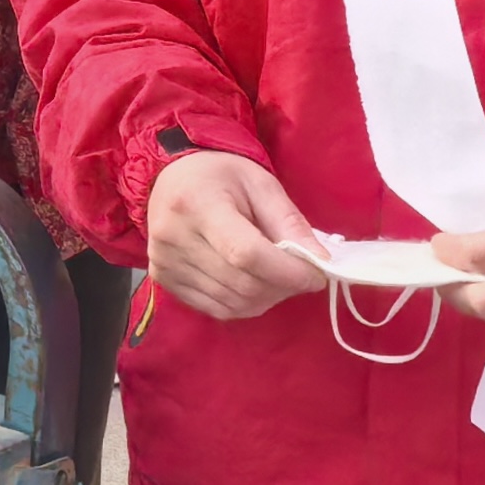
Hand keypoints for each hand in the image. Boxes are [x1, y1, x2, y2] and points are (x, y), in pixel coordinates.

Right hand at [145, 149, 326, 319]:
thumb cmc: (220, 175)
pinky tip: (253, 285)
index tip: (316, 274)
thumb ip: (290, 222)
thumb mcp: (260, 184)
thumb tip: (321, 262)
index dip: (287, 271)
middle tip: (301, 275)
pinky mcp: (163, 280)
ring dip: (267, 298)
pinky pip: (216, 309)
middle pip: (241, 284)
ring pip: (232, 303)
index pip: (246, 254)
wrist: (171, 176)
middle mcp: (174, 237)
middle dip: (283, 287)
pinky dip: (245, 305)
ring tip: (277, 277)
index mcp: (198, 204)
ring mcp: (164, 262)